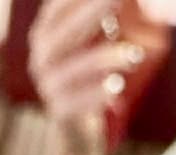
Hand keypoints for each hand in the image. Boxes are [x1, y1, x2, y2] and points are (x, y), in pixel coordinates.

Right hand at [29, 0, 146, 134]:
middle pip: (64, 32)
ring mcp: (47, 85)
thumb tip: (131, 2)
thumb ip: (106, 15)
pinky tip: (117, 88)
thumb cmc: (90, 68)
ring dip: (105, 58)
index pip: (58, 8)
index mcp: (45, 32)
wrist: (76, 122)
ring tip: (135, 55)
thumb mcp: (95, 37)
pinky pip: (78, 102)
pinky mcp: (59, 110)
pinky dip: (98, 94)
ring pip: (74, 68)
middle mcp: (41, 57)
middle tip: (117, 0)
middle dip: (90, 13)